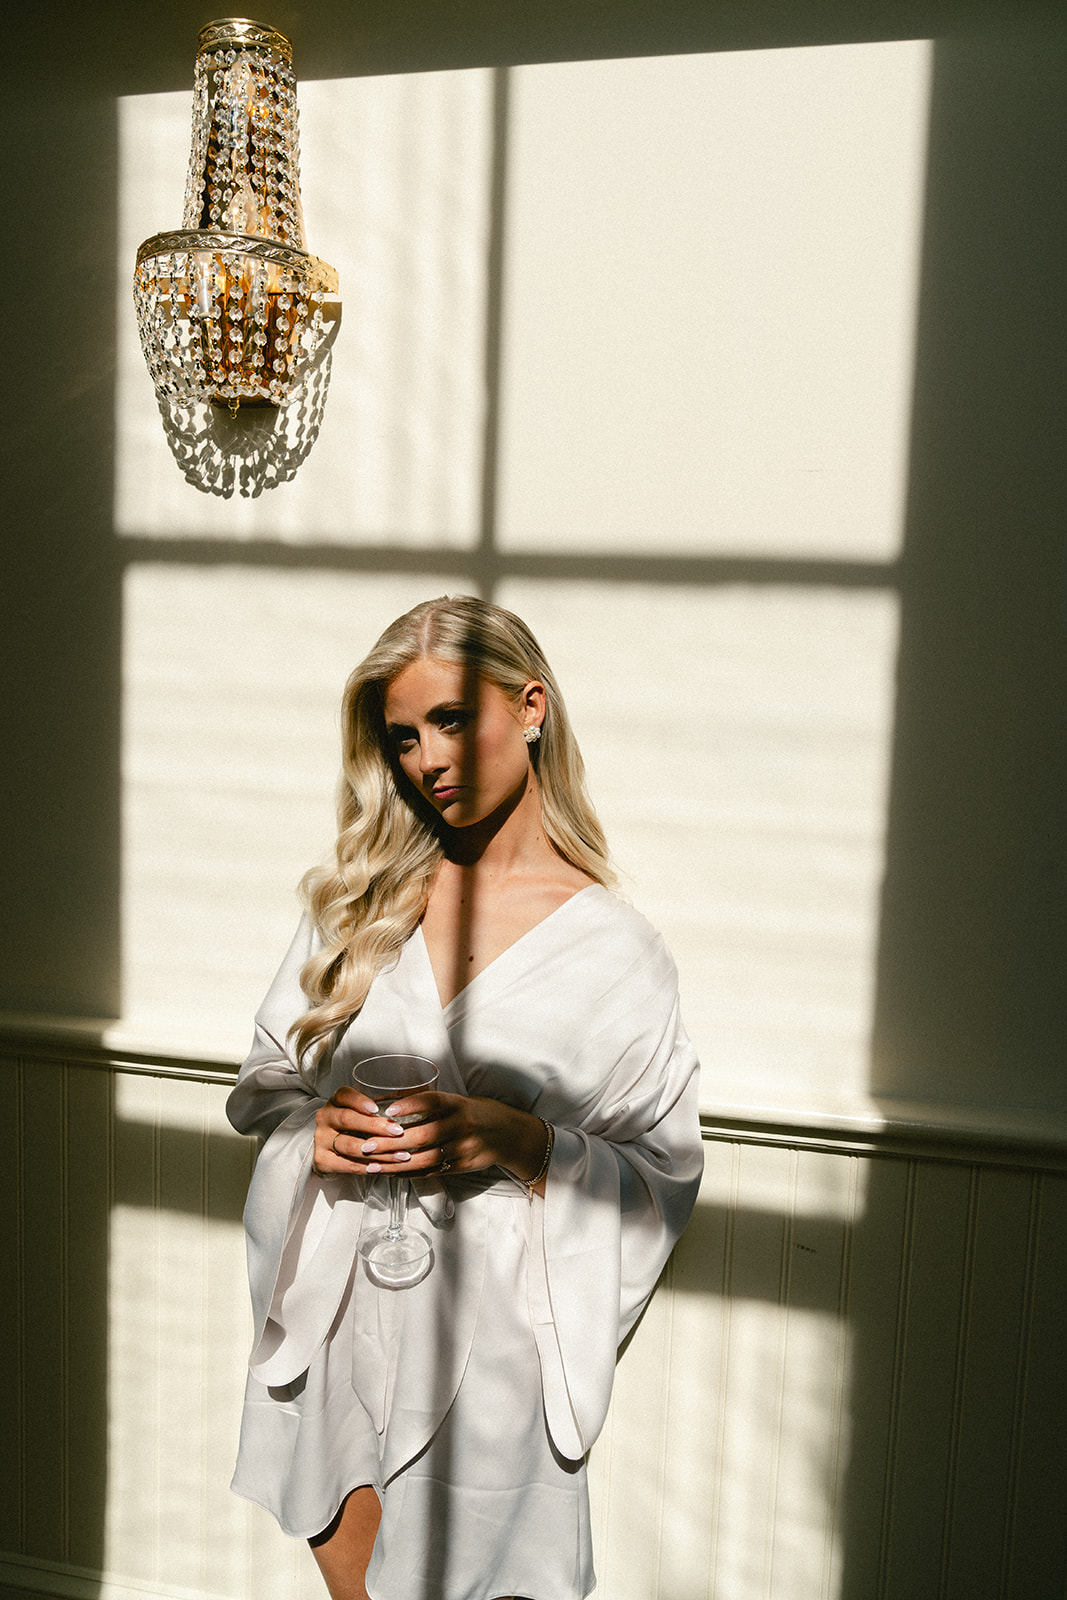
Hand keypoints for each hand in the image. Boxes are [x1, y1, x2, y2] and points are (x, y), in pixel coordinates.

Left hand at [313, 1088, 549, 1189]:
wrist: (506, 1134)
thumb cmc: (471, 1114)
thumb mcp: (456, 1102)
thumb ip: (430, 1105)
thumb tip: (388, 1106)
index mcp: (458, 1104)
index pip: (432, 1101)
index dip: (410, 1105)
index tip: (387, 1111)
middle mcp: (462, 1125)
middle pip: (424, 1135)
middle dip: (392, 1142)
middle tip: (366, 1146)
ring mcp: (464, 1148)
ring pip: (426, 1159)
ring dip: (396, 1164)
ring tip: (372, 1165)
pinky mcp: (463, 1166)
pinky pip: (432, 1172)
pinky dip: (409, 1174)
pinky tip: (390, 1173)